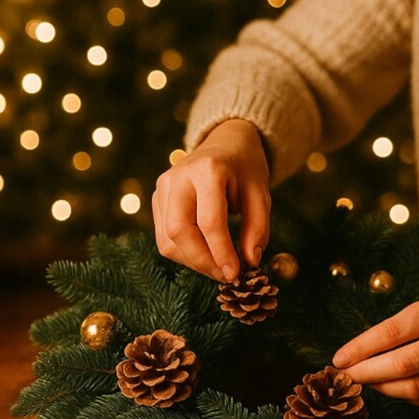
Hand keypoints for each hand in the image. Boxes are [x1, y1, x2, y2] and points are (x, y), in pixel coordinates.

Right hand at [152, 119, 269, 282]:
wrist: (225, 143)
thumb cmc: (245, 168)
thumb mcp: (261, 194)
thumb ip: (258, 227)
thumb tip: (251, 261)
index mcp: (208, 170)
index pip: (210, 221)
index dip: (221, 252)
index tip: (236, 273)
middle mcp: (179, 177)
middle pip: (180, 232)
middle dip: (203, 261)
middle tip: (226, 275)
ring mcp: (163, 187)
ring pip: (168, 240)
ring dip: (193, 261)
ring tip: (219, 266)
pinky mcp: (157, 198)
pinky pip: (164, 237)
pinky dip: (184, 253)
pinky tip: (205, 254)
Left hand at [331, 290, 418, 405]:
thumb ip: (417, 320)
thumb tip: (372, 344)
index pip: (394, 331)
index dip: (362, 347)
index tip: (339, 358)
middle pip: (400, 365)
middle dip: (366, 373)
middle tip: (345, 378)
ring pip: (414, 389)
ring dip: (384, 389)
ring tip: (368, 384)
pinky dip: (409, 397)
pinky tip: (396, 390)